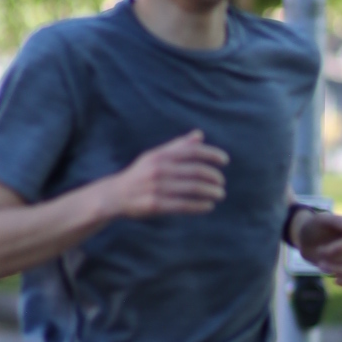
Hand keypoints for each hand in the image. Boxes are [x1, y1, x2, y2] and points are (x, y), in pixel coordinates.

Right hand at [110, 130, 228, 218]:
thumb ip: (177, 146)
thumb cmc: (140, 174)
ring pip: (193, 189)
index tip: (225, 161)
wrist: (116, 195)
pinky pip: (184, 205)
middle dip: (213, 177)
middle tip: (221, 182)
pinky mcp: (156, 205)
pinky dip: (200, 206)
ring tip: (219, 194)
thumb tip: (199, 135)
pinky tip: (209, 206)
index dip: (212, 154)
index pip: (192, 151)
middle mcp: (159, 170)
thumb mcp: (156, 156)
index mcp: (161, 155)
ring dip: (211, 192)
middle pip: (196, 171)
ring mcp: (157, 188)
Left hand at [293, 208, 341, 285]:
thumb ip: (336, 221)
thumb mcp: (321, 219)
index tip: (322, 250)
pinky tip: (335, 280)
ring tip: (320, 265)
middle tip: (318, 253)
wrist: (307, 239)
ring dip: (336, 269)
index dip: (341, 247)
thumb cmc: (314, 226)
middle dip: (334, 258)